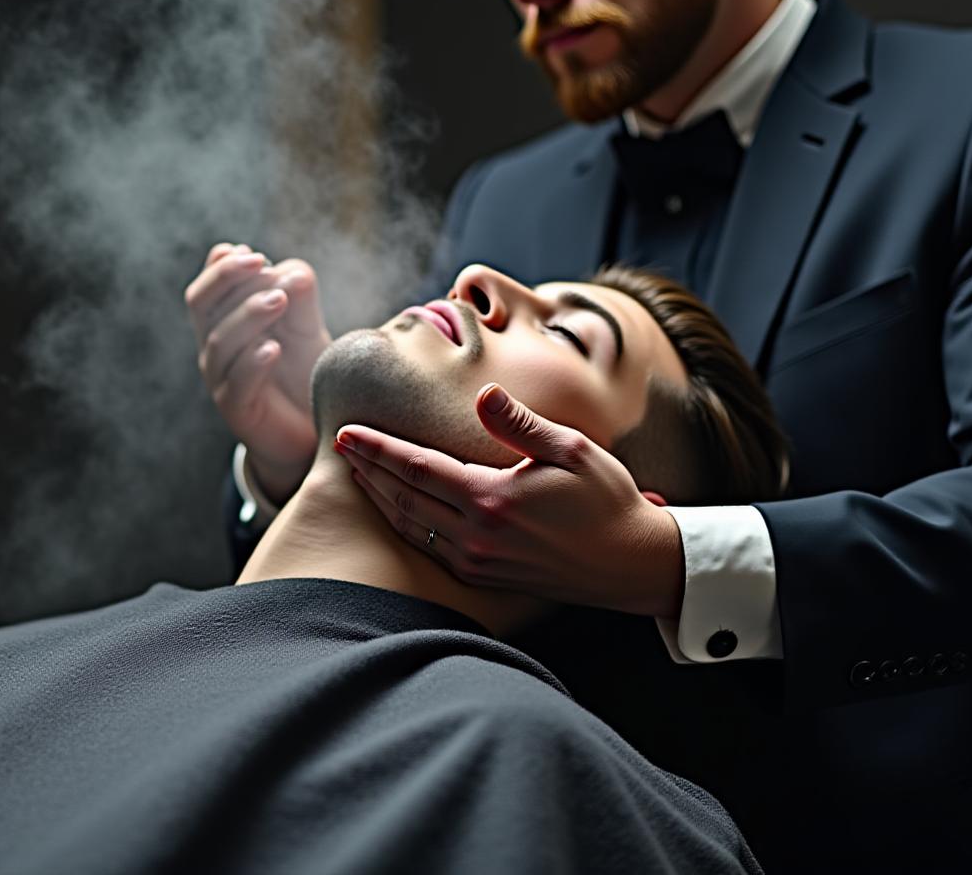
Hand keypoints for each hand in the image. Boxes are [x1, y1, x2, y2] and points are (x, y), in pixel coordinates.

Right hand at [185, 242, 331, 501]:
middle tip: (263, 264)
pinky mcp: (238, 411)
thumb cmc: (303, 370)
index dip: (223, 266)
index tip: (255, 256)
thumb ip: (298, 293)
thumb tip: (289, 272)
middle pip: (201, 303)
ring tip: (278, 300)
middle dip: (228, 278)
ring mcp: (221, 379)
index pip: (208, 285)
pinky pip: (236, 384)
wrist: (312, 427)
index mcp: (223, 320)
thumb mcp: (305, 324)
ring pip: (219, 341)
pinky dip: (252, 362)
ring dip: (247, 314)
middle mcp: (215, 347)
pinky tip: (273, 348)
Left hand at [334, 383, 685, 617]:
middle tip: (340, 445)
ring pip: (411, 526)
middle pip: (403, 498)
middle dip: (367, 470)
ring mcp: (478, 561)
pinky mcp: (484, 577)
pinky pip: (429, 547)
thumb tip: (483, 394)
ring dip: (380, 498)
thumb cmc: (607, 501)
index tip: (347, 431)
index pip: (416, 468)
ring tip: (357, 472)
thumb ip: (520, 424)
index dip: (377, 448)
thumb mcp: (571, 450)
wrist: (631, 563)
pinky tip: (395, 507)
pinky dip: (404, 523)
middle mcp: (477, 536)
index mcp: (493, 500)